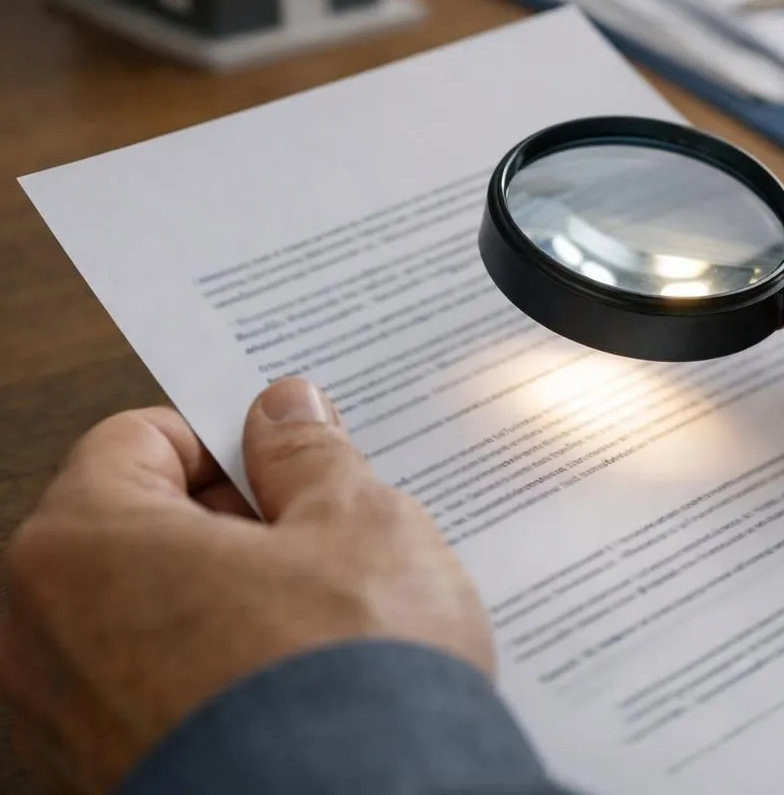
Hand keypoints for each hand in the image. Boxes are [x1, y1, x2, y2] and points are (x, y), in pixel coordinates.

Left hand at [0, 378, 491, 793]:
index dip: (226, 438)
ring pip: (146, 615)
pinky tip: (298, 686)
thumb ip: (308, 455)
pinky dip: (214, 675)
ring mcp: (63, 722)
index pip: (136, 440)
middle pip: (134, 530)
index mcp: (80, 545)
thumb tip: (285, 411)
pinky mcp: (101, 780)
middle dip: (229, 524)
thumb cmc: (348, 678)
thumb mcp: (359, 525)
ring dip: (225, 601)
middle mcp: (38, 634)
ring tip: (319, 620)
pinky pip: (153, 693)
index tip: (289, 460)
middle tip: (320, 539)